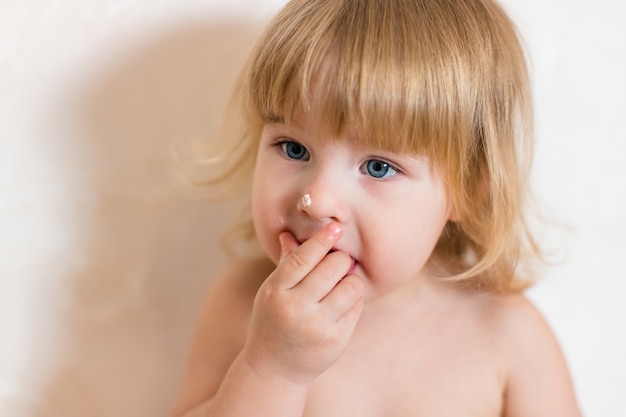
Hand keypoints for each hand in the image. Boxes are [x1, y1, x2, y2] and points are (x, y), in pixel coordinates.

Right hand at [242, 222, 363, 385]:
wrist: (274, 369)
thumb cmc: (274, 321)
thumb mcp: (272, 292)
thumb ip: (286, 264)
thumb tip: (289, 233)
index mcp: (276, 292)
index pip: (302, 258)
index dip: (321, 240)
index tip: (335, 227)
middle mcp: (296, 308)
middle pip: (333, 268)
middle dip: (340, 260)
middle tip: (337, 263)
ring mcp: (317, 326)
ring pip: (351, 286)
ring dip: (350, 281)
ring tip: (340, 285)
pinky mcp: (336, 340)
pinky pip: (357, 307)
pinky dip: (353, 301)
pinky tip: (341, 305)